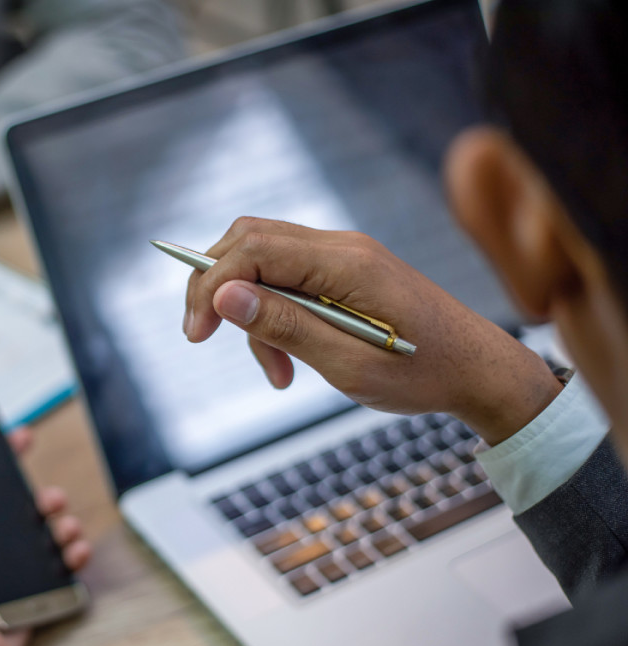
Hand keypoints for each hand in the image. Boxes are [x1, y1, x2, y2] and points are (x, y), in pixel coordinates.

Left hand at [0, 427, 90, 645]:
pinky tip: (72, 551)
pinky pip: (60, 566)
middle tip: (50, 497)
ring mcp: (8, 566)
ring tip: (62, 526)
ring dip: (62, 523)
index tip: (20, 437)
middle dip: (43, 494)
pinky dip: (72, 555)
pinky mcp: (29, 590)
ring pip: (46, 532)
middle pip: (22, 504)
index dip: (2, 456)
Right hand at [184, 217, 563, 444]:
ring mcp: (345, 255)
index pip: (253, 250)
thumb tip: (224, 295)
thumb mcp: (349, 364)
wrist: (480, 371)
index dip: (211, 285)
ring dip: (249, 311)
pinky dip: (273, 314)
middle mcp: (342, 247)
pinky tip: (288, 362)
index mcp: (346, 263)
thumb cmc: (423, 374)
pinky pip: (289, 278)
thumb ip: (285, 326)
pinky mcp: (346, 272)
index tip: (196, 333)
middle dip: (216, 285)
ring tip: (275, 372)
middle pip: (250, 240)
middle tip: (201, 335)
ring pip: (264, 260)